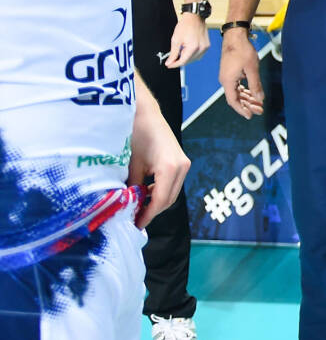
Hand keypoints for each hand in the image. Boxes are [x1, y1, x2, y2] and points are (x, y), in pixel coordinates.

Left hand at [129, 88, 189, 228]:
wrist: (145, 114)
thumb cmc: (136, 136)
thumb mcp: (132, 166)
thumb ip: (133, 188)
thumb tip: (128, 208)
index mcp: (170, 169)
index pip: (160, 201)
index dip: (147, 215)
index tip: (135, 224)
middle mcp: (182, 167)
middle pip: (169, 199)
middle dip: (152, 211)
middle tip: (135, 219)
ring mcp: (184, 163)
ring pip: (172, 192)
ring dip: (156, 201)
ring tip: (138, 207)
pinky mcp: (181, 161)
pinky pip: (172, 183)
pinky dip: (160, 190)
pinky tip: (146, 191)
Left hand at [165, 12, 210, 68]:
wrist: (195, 17)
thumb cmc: (185, 26)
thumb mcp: (176, 40)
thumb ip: (173, 53)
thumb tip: (169, 62)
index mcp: (193, 47)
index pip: (183, 61)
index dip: (174, 64)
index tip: (169, 64)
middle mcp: (201, 48)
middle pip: (189, 61)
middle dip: (180, 61)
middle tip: (172, 59)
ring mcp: (205, 47)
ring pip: (194, 59)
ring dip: (187, 58)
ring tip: (181, 52)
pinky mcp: (207, 45)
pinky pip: (199, 55)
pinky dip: (193, 55)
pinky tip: (187, 50)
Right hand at [218, 30, 264, 118]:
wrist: (235, 36)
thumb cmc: (243, 51)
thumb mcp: (252, 69)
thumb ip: (256, 85)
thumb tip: (260, 99)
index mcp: (228, 81)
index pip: (233, 101)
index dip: (241, 109)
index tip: (250, 116)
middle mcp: (225, 80)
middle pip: (236, 97)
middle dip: (248, 105)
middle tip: (260, 110)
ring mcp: (227, 76)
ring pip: (237, 92)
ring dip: (248, 98)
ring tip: (259, 103)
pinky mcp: (231, 72)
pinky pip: (237, 85)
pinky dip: (245, 90)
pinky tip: (253, 93)